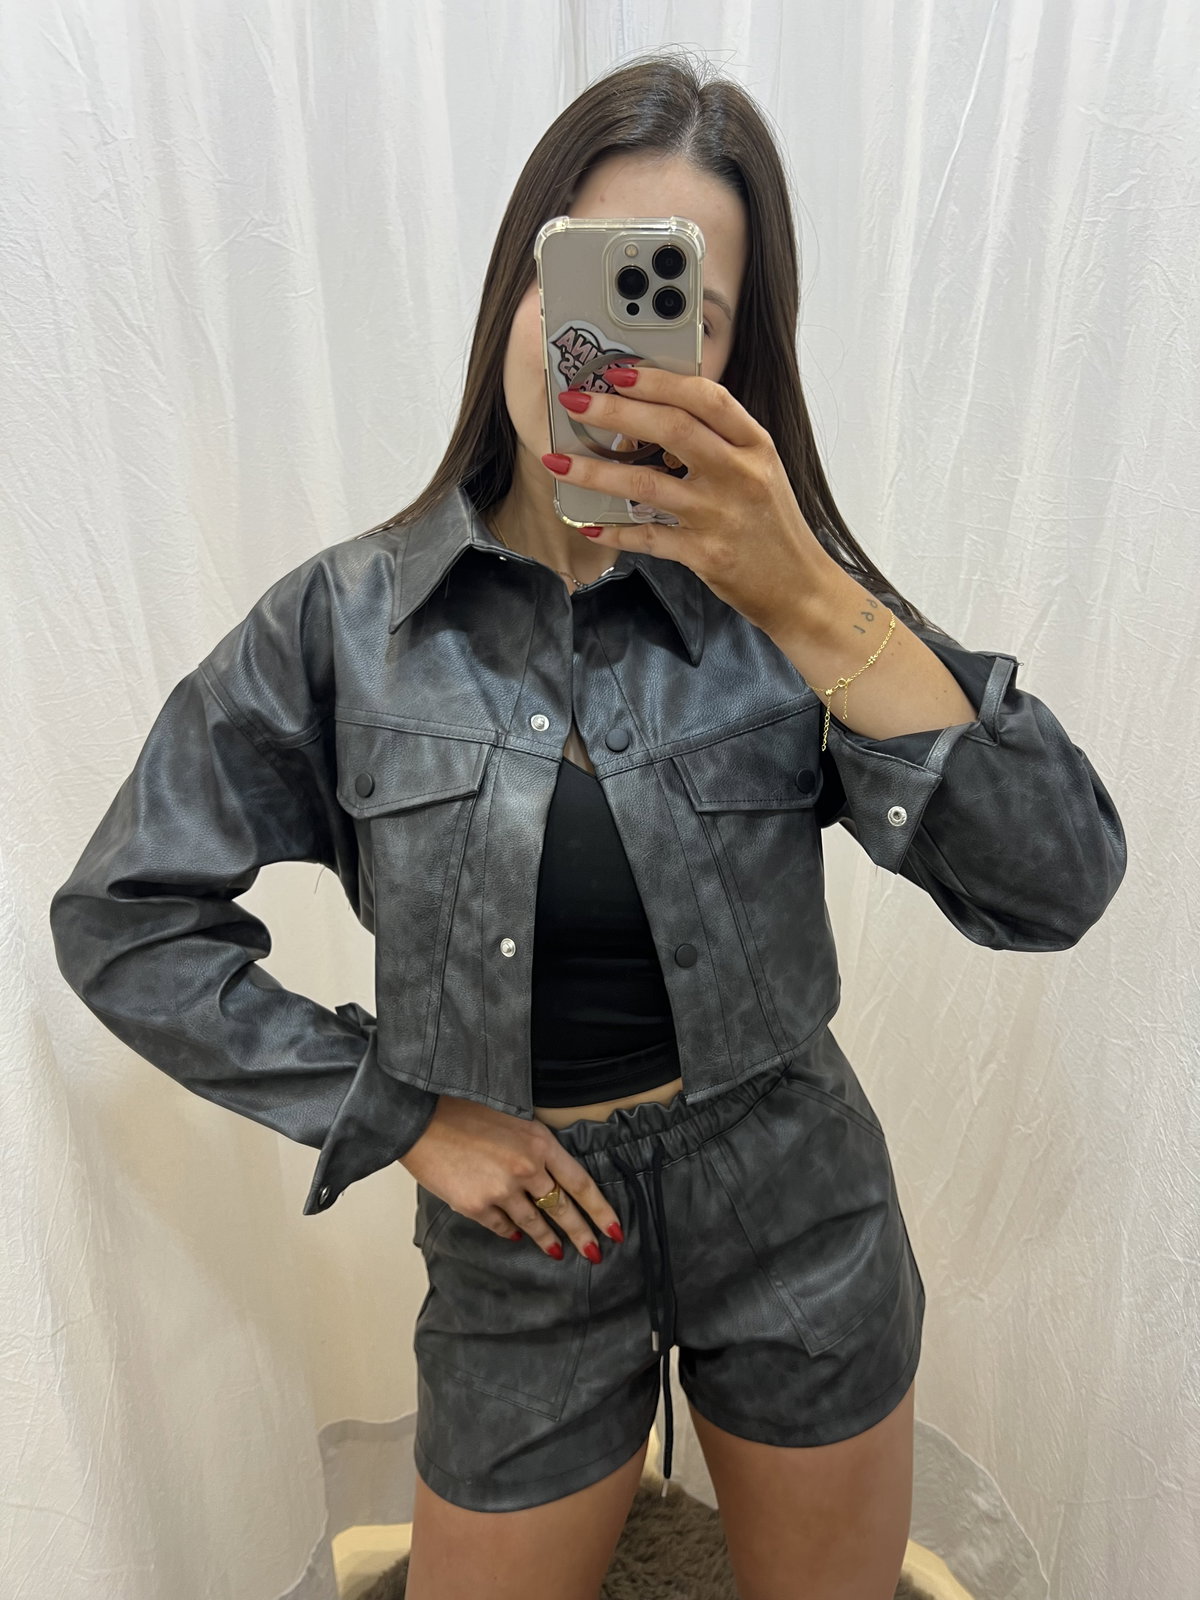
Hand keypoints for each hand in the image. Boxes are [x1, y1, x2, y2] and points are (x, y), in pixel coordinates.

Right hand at [397, 1094, 623, 1261]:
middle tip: (595, 1253)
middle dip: (582, 1234)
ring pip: (533, 1223)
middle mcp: (526, 1169)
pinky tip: (514, 1235)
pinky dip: (509, 1231)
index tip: (615, 1229)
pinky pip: (501, 1226)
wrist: (421, 1116)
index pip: (581, 1183)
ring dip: (547, 1239)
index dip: (600, 1209)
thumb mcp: (512, 1118)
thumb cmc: (465, 1109)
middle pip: (562, 1208)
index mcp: (540, 1142)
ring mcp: (501, 1190)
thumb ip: (535, 1146)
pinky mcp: (475, 1206)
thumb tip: (550, 1177)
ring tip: (557, 1251)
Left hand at [544, 360, 837, 636]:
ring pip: (645, 484)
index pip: (706, 397)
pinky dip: (614, 532)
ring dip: (594, 471)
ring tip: (557, 461)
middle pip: (670, 428)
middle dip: (615, 411)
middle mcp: (739, 475)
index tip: (619, 371)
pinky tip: (588, 525)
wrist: (800, 588)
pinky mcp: (705, 555)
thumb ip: (720, 442)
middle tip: (575, 400)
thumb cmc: (773, 526)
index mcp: (755, 445)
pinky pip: (648, 537)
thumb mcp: (760, 470)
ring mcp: (720, 516)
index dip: (659, 380)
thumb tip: (656, 415)